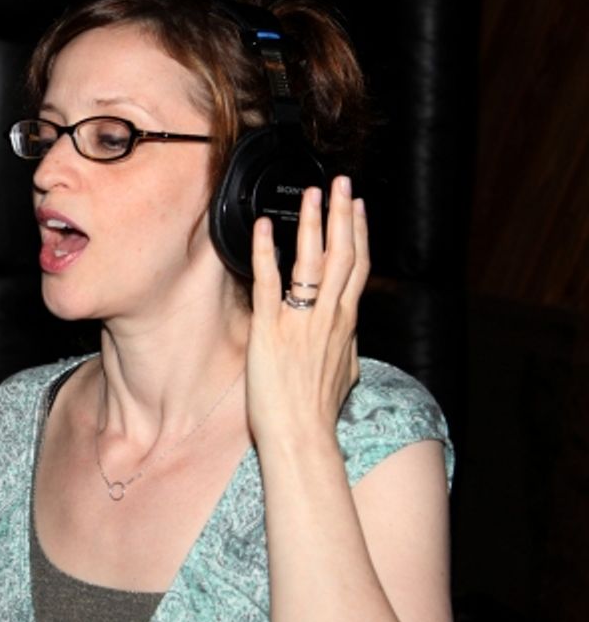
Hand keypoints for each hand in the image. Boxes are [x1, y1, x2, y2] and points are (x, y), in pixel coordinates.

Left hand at [245, 175, 369, 447]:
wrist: (301, 438)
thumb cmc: (317, 414)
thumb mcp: (344, 375)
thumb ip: (345, 349)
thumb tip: (348, 339)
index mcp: (345, 325)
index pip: (358, 268)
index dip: (359, 233)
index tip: (357, 208)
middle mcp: (328, 317)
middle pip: (343, 254)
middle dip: (343, 215)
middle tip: (341, 183)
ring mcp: (300, 322)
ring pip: (313, 261)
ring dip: (313, 223)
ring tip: (313, 193)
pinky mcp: (269, 330)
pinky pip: (268, 282)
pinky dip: (265, 251)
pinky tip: (262, 227)